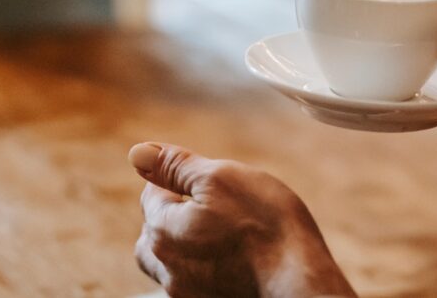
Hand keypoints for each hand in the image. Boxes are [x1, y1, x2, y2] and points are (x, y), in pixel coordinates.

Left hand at [129, 142, 355, 297]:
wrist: (299, 280)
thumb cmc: (265, 225)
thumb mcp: (221, 178)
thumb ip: (175, 166)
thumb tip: (138, 153)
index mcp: (163, 230)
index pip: (151, 195)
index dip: (175, 180)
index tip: (204, 178)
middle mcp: (166, 267)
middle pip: (152, 234)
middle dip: (169, 215)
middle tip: (204, 204)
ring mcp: (186, 294)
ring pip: (168, 264)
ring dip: (181, 245)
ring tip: (214, 233)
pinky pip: (191, 284)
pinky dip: (202, 268)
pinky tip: (228, 259)